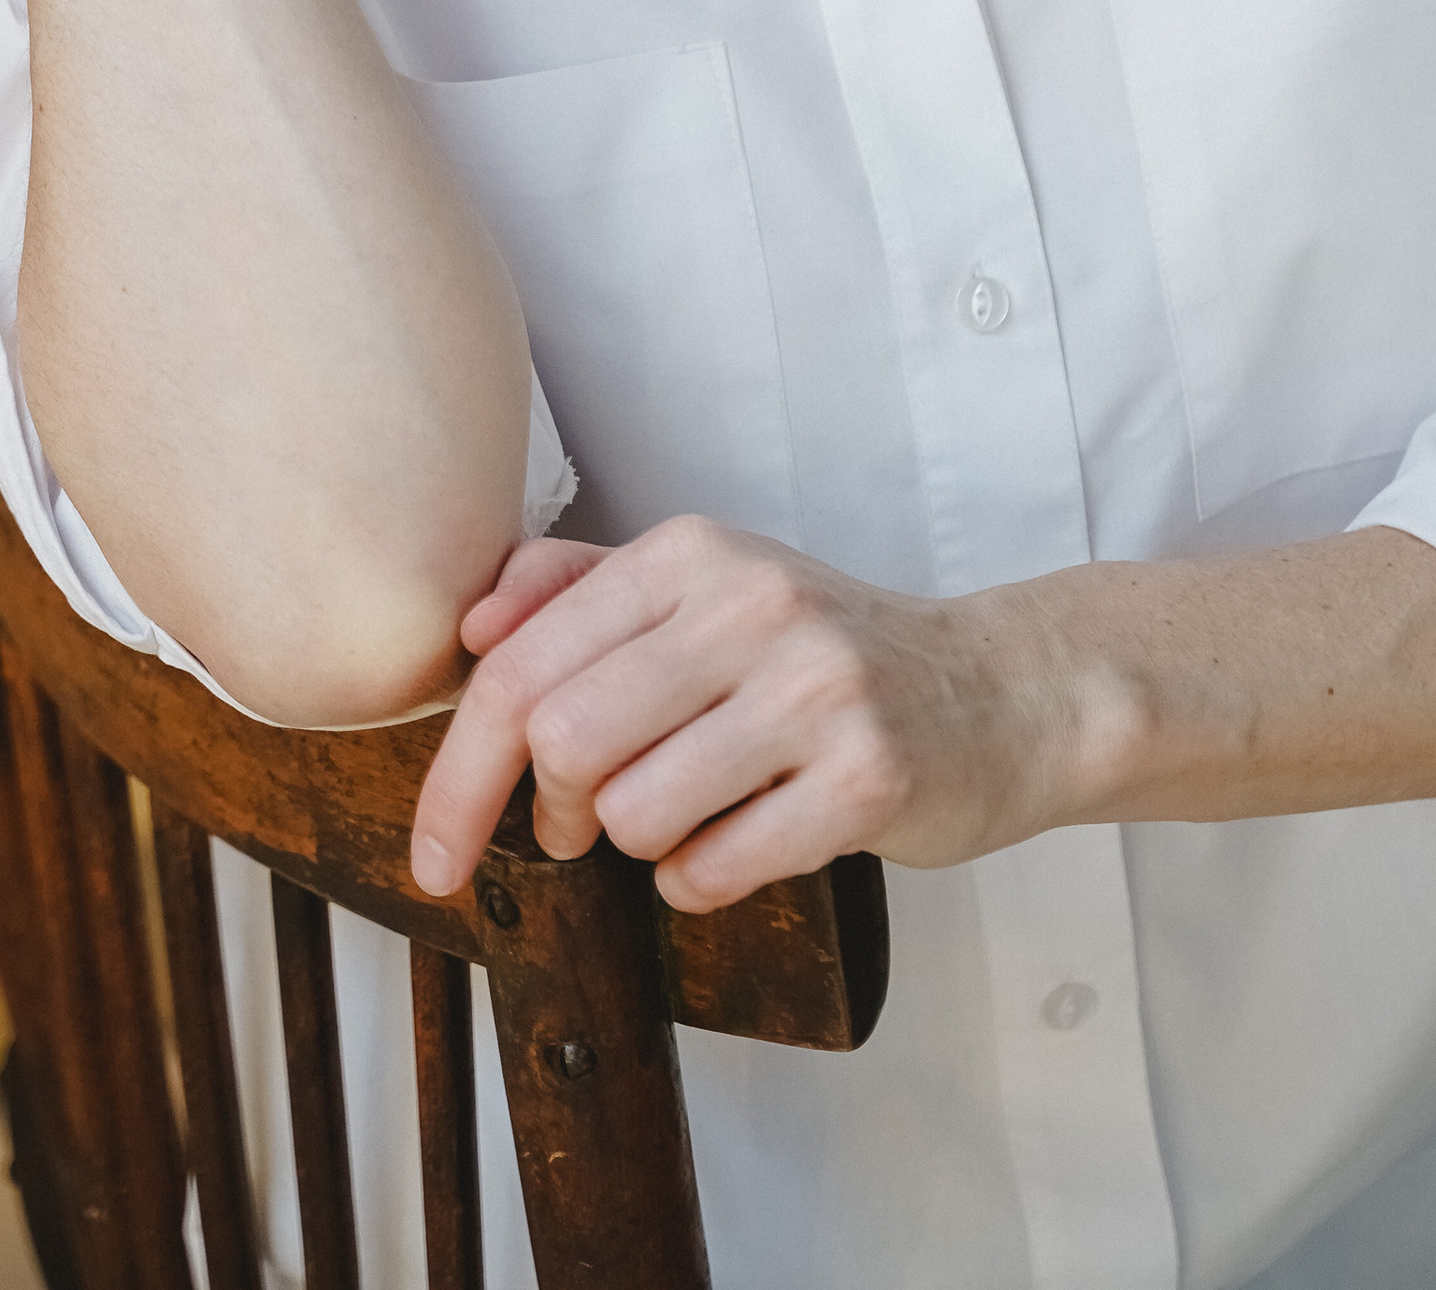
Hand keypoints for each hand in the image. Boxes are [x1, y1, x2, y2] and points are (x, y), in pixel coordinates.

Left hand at [409, 518, 1077, 913]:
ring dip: (641, 846)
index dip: (457, 773)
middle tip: (583, 825)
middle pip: (563, 741)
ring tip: (692, 816)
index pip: (522, 664)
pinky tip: (742, 844)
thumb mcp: (708, 589)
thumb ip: (581, 590)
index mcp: (692, 554)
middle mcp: (751, 604)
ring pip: (635, 814)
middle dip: (554, 812)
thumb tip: (471, 622)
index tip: (436, 854)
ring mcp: (816, 688)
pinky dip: (702, 881)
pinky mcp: (868, 778)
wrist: (999, 690)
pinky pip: (715, 870)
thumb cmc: (826, 652)